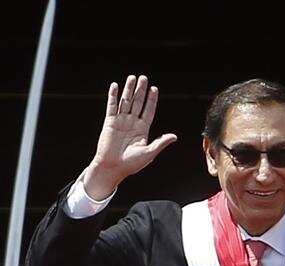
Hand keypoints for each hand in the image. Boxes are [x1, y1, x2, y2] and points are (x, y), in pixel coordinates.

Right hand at [84, 74, 176, 198]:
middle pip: (138, 103)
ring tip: (132, 77)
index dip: (151, 100)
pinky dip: (113, 96)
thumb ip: (160, 143)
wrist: (113, 168)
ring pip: (126, 102)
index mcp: (142, 130)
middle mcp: (132, 123)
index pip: (148, 111)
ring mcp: (121, 122)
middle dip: (141, 91)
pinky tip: (115, 86)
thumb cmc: (131, 164)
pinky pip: (112, 107)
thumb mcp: (149, 153)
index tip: (154, 89)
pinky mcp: (110, 122)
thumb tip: (174, 136)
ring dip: (129, 90)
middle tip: (144, 78)